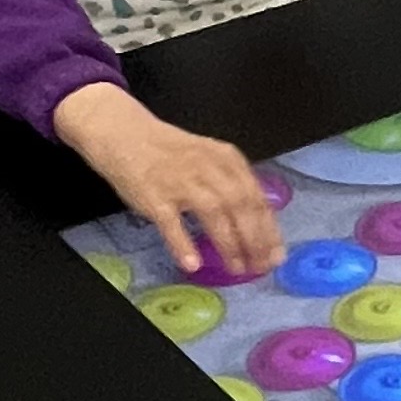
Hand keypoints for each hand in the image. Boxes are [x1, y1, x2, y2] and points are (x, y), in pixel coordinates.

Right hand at [53, 83, 284, 280]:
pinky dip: (183, 244)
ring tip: (237, 268)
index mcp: (227, 160)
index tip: (277, 255)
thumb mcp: (210, 158)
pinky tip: (193, 264)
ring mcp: (180, 181)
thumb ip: (232, 184)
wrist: (124, 133)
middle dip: (255, 240)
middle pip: (241, 206)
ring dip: (229, 244)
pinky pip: (171, 223)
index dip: (269, 229)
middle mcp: (208, 168)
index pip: (256, 198)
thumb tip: (256, 222)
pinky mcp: (153, 195)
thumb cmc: (170, 152)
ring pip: (214, 214)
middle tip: (261, 267)